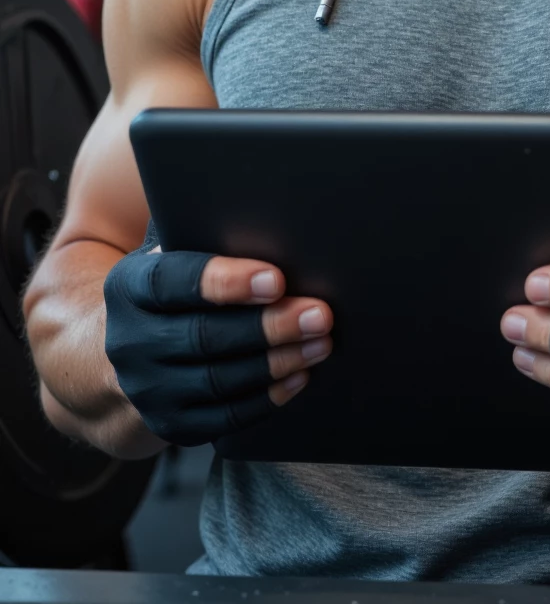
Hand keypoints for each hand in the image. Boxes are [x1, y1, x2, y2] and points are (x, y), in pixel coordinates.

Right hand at [103, 236, 333, 446]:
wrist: (124, 353)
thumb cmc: (172, 291)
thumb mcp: (172, 259)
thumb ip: (207, 243)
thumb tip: (278, 231)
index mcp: (129, 287)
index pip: (174, 282)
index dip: (226, 282)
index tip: (276, 280)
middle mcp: (129, 341)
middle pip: (204, 337)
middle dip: (269, 326)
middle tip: (319, 315)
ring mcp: (145, 389)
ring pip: (218, 380)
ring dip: (277, 362)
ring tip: (320, 343)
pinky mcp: (168, 423)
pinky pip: (223, 417)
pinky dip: (266, 398)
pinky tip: (299, 375)